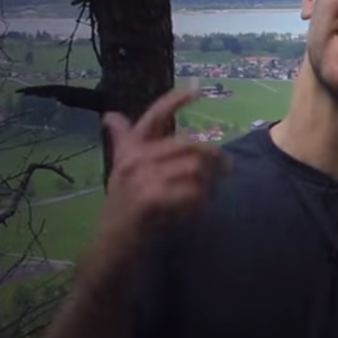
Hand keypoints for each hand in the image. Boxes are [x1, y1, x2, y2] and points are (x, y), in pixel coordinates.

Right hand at [99, 87, 227, 240]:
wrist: (111, 247)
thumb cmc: (122, 209)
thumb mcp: (120, 172)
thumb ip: (123, 142)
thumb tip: (110, 115)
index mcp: (131, 150)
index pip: (154, 117)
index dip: (175, 101)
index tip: (197, 89)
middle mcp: (135, 159)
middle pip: (189, 144)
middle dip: (214, 158)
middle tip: (226, 172)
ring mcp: (142, 178)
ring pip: (195, 166)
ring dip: (209, 183)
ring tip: (207, 195)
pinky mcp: (151, 198)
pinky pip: (192, 191)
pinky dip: (201, 201)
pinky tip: (196, 210)